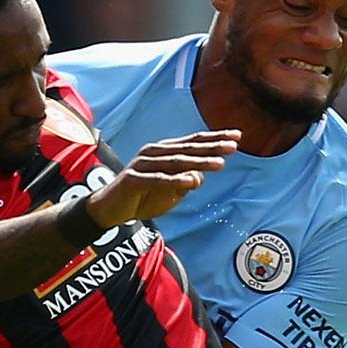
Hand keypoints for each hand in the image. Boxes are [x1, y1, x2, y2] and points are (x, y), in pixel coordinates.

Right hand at [85, 130, 240, 227]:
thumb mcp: (169, 192)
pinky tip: (192, 181)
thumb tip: (199, 176)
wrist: (110, 210)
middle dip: (212, 147)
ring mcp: (142, 164)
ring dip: (199, 163)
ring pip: (176, 162)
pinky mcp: (133, 179)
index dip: (215, 139)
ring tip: (220, 164)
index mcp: (164, 151)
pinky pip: (158, 180)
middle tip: (233, 146)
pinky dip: (175, 180)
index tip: (237, 137)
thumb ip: (184, 183)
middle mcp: (154, 153)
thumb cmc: (141, 198)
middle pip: (188, 148)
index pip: (193, 142)